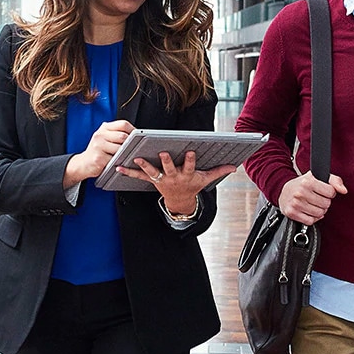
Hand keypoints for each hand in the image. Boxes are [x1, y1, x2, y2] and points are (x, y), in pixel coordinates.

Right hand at [64, 120, 135, 186]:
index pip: (123, 124)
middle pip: (123, 136)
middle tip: (131, 148)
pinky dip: (118, 162)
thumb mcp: (105, 137)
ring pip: (120, 148)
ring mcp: (98, 146)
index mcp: (104, 128)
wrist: (83, 163)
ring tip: (123, 156)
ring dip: (124, 154)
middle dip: (129, 143)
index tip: (137, 137)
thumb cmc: (98, 150)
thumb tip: (136, 135)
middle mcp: (100, 135)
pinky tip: (116, 162)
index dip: (133, 130)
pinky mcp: (98, 158)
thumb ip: (117, 133)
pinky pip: (115, 159)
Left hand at [115, 150, 237, 212]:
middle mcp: (173, 177)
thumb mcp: (206, 179)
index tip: (192, 152)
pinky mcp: (152, 180)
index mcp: (187, 175)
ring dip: (144, 166)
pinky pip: (138, 177)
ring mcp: (162, 179)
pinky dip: (128, 172)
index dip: (191, 160)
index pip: (190, 167)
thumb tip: (235, 167)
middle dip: (167, 161)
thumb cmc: (193, 185)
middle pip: (170, 168)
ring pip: (152, 172)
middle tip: (163, 153)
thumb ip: (219, 171)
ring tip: (137, 159)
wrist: (180, 201)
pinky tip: (117, 167)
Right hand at [278, 172, 347, 224]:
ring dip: (319, 211)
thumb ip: (335, 181)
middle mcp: (300, 192)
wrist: (282, 190)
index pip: (331, 192)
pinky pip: (310, 221)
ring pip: (320, 214)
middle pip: (326, 204)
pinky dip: (312, 218)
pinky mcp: (291, 213)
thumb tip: (344, 190)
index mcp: (308, 181)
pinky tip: (308, 211)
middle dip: (324, 202)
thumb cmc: (303, 184)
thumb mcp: (318, 177)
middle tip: (317, 199)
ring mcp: (295, 203)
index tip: (323, 191)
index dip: (330, 193)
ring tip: (313, 205)